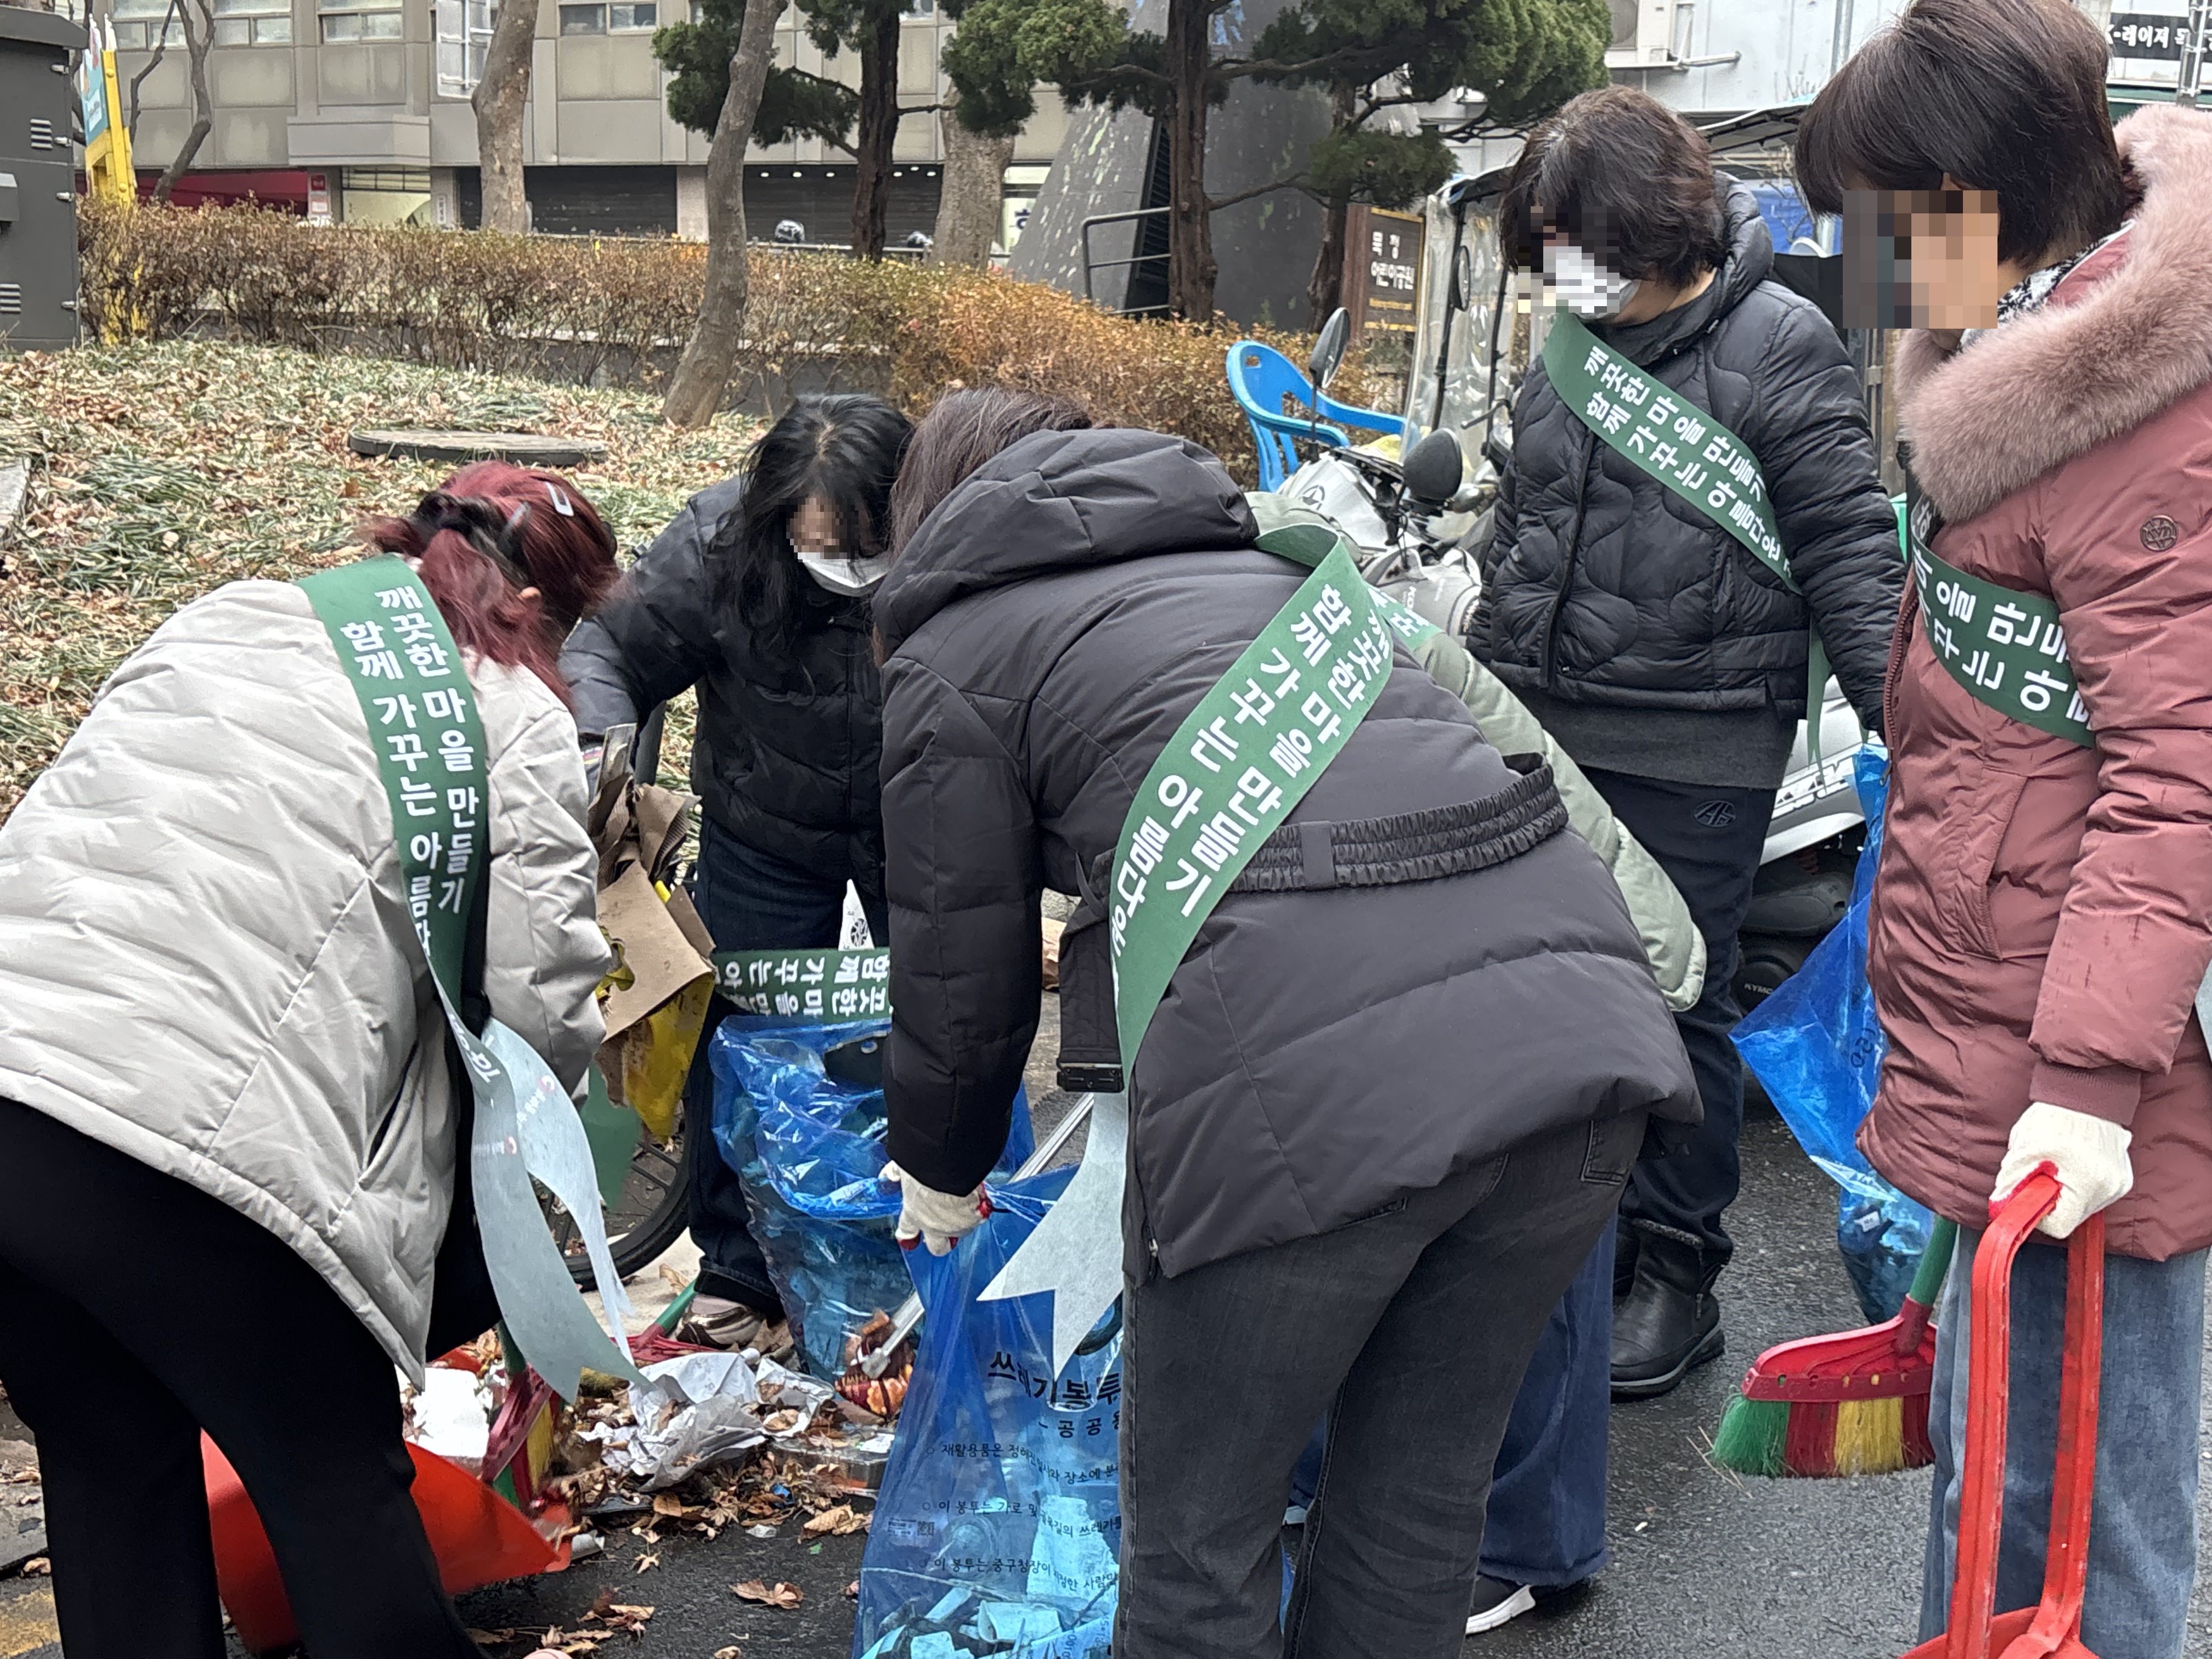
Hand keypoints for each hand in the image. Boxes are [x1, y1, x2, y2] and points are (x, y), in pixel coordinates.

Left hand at [881, 1162, 990, 1254]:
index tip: (910, 1235)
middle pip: (937, 1247)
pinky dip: (979, 1209)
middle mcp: (934, 1225)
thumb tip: (888, 1176)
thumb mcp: (904, 1168)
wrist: (950, 1164)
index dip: (908, 1233)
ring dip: (962, 1223)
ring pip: (960, 1233)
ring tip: (966, 1203)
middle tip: (944, 1228)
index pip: (907, 1231)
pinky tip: (980, 1196)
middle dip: (941, 1242)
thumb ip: (897, 1174)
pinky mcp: (975, 1218)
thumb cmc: (925, 1166)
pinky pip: (978, 1219)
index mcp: (913, 1213)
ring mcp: (956, 1225)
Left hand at [1992, 1101, 2133, 1238]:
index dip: (2038, 1215)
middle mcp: (2110, 1188)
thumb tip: (2002, 1205)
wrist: (2087, 1090)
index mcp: (2086, 1184)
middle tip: (2041, 1175)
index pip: (2059, 1226)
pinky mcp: (2124, 1175)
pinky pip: (2097, 1192)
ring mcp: (2120, 1182)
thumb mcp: (2024, 1149)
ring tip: (2058, 1164)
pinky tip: (2073, 1161)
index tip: (2029, 1197)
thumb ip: (2012, 1181)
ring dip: (2067, 1192)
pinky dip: (2081, 1183)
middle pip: (2073, 1217)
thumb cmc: (2055, 1116)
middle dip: (2052, 1200)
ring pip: (2085, 1205)